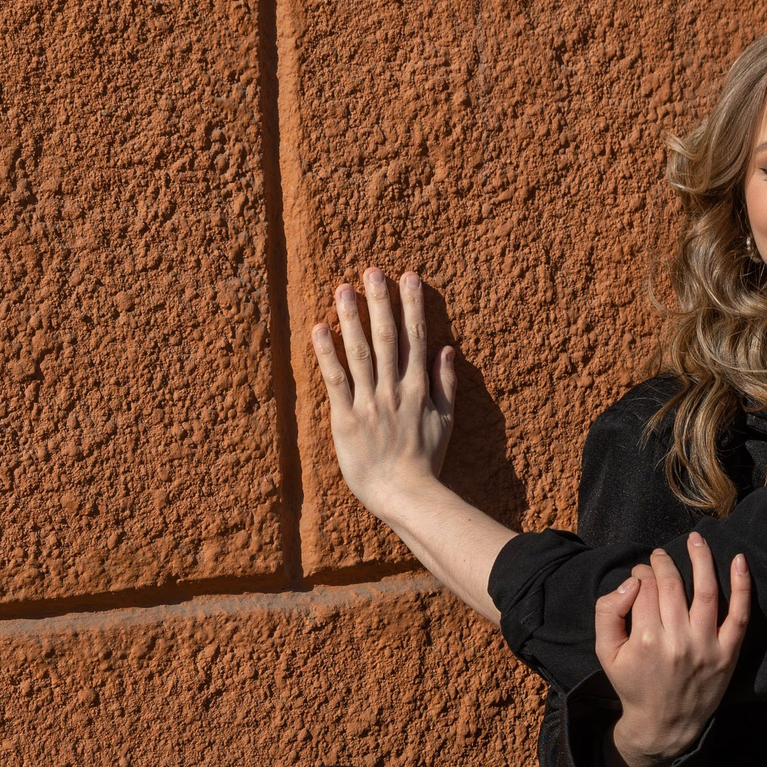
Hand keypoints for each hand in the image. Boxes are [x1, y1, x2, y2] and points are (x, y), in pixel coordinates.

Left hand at [310, 268, 455, 520]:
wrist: (406, 495)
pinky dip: (327, 353)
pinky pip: (335, 380)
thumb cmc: (426, 462)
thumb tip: (446, 348)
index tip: (408, 277)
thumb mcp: (445, 421)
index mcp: (418, 389)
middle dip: (380, 302)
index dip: (412, 305)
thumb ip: (445, 383)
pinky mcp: (346, 420)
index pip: (415, 338)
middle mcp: (394, 390)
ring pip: (360, 352)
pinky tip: (319, 329)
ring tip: (344, 288)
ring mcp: (370, 404)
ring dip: (351, 318)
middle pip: (387, 338)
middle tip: (373, 271)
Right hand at [596, 535, 751, 766]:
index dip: (641, 573)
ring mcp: (706, 646)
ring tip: (696, 540)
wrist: (665, 724)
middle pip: (671, 585)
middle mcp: (677, 640)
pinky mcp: (728, 654)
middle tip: (660, 556)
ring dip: (701, 559)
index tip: (640, 572)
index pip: (644, 587)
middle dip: (663, 564)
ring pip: (705, 591)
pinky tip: (739, 561)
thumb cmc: (633, 684)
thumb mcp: (604, 652)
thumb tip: (630, 582)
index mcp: (645, 639)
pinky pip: (739, 615)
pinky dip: (741, 586)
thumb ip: (607, 612)